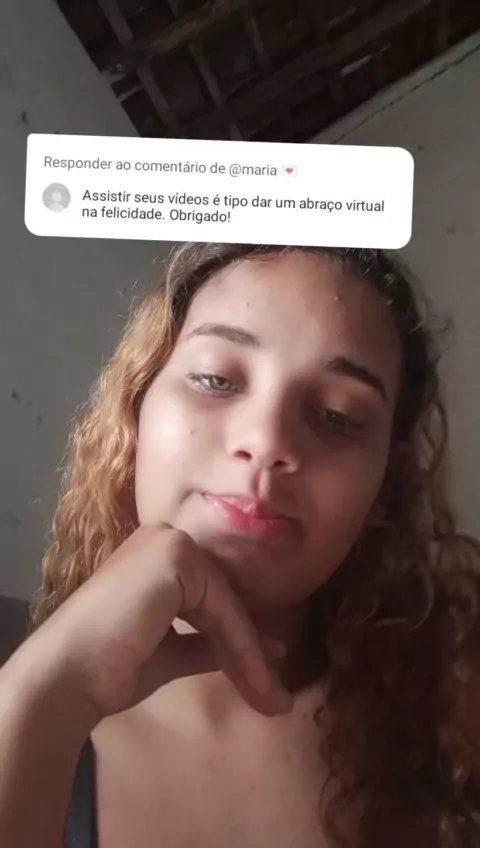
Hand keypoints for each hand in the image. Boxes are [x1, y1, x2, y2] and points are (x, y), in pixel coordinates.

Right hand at [36, 524, 291, 721]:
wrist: (68, 675)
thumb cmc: (109, 667)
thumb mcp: (169, 652)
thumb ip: (206, 644)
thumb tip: (262, 650)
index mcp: (158, 555)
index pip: (211, 598)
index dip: (239, 641)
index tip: (264, 681)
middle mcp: (165, 538)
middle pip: (222, 600)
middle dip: (249, 652)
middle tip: (274, 696)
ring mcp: (171, 543)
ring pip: (227, 606)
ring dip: (250, 656)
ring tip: (272, 699)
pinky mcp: (176, 557)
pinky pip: (222, 608)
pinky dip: (242, 647)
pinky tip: (256, 680)